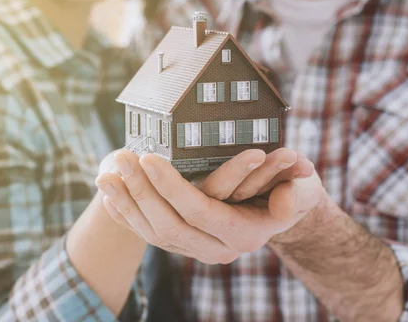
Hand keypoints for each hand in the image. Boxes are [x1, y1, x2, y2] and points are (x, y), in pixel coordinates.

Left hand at [95, 149, 323, 263]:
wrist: (280, 212)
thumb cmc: (293, 190)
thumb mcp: (303, 187)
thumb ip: (298, 192)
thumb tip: (284, 203)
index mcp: (243, 234)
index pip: (200, 212)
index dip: (171, 186)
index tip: (148, 157)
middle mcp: (218, 249)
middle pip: (170, 225)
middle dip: (142, 191)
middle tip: (122, 157)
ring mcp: (199, 249)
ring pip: (154, 233)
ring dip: (126, 203)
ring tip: (104, 174)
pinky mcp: (185, 244)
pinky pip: (149, 235)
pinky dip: (127, 216)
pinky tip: (108, 196)